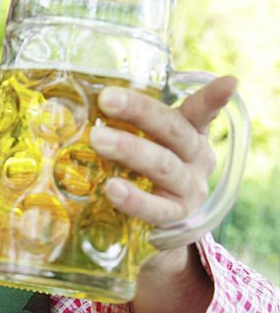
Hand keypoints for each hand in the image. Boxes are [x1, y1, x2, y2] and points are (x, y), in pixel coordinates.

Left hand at [89, 75, 236, 232]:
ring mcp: (190, 189)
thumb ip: (128, 124)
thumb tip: (82, 101)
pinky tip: (112, 188)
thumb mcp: (147, 144)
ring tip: (98, 139)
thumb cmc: (146, 174)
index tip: (229, 82)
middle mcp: (197, 159)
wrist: (157, 229)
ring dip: (130, 150)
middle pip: (174, 131)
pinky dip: (134, 198)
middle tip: (106, 99)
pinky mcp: (176, 218)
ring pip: (164, 166)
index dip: (213, 98)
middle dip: (140, 112)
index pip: (201, 111)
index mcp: (191, 134)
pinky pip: (156, 208)